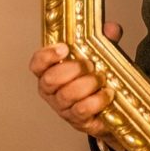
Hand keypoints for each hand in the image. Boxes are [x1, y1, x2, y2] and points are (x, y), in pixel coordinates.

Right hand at [29, 22, 123, 150]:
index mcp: (51, 70)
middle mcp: (52, 91)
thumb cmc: (98, 76)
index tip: (64, 48)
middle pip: (49, 80)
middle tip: (90, 64)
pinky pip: (81, 111)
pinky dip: (96, 101)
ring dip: (86, 85)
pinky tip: (107, 93)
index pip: (37, 63)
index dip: (47, 55)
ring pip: (66, 95)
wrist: (112, 106)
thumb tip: (111, 29)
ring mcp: (63, 107)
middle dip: (71, 69)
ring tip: (101, 79)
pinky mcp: (77, 121)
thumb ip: (105, 39)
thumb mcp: (101, 54)